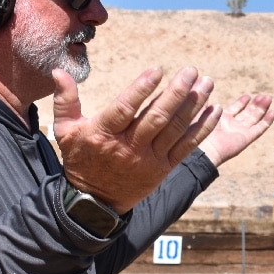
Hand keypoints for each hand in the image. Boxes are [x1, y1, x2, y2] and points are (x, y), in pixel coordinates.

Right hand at [52, 66, 219, 212]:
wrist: (95, 202)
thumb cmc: (80, 159)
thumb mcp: (65, 130)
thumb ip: (65, 100)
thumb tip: (58, 71)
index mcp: (105, 134)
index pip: (125, 108)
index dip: (142, 89)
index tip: (158, 70)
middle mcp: (129, 147)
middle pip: (157, 118)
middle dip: (177, 93)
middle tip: (192, 71)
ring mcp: (149, 159)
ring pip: (175, 130)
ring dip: (194, 106)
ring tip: (207, 83)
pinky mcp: (163, 168)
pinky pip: (186, 147)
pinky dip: (202, 129)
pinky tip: (214, 110)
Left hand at [200, 94, 273, 165]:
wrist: (202, 147)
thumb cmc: (197, 130)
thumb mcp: (200, 109)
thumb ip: (203, 98)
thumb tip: (201, 82)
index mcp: (222, 119)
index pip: (235, 110)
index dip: (242, 103)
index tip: (247, 96)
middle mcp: (233, 125)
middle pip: (248, 114)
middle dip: (256, 105)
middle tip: (264, 96)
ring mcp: (240, 132)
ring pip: (255, 119)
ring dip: (262, 108)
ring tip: (268, 98)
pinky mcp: (246, 138)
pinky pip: (259, 129)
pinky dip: (267, 121)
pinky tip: (272, 112)